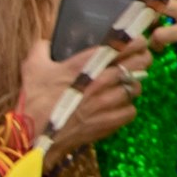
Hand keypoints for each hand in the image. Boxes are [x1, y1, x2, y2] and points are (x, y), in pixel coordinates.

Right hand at [17, 31, 155, 157]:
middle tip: (141, 59)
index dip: (136, 42)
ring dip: (134, 85)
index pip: (121, 46)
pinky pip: (131, 111)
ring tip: (126, 85)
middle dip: (143, 59)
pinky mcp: (109, 122)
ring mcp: (107, 102)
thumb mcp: (33, 68)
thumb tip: (45, 42)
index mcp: (84, 64)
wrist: (35, 135)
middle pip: (138, 64)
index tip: (138, 41)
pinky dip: (128, 107)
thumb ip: (41, 49)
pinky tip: (119, 106)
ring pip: (136, 87)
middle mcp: (100, 81)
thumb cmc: (34, 100)